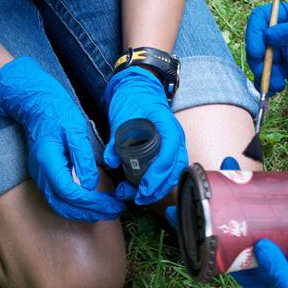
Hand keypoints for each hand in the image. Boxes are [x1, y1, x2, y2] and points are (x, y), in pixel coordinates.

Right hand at [0, 57, 124, 221]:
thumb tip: (91, 185)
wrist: (37, 105)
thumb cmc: (57, 113)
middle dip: (91, 213)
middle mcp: (41, 174)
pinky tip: (92, 203)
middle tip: (115, 211)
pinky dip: (76, 206)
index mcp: (48, 162)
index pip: (71, 193)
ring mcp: (40, 177)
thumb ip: (83, 159)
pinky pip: (59, 199)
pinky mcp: (45, 177)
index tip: (113, 204)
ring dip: (83, 212)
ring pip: (60, 206)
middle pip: (64, 206)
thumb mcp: (75, 130)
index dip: (93, 203)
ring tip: (107, 210)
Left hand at [104, 66, 187, 204]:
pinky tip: (136, 188)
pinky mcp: (164, 151)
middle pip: (174, 170)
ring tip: (133, 195)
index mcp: (168, 128)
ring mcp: (172, 146)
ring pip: (171, 174)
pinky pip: (164, 171)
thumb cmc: (133, 99)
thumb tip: (112, 161)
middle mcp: (175, 139)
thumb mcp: (123, 116)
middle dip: (158, 188)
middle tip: (139, 198)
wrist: (137, 88)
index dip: (158, 175)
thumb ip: (117, 138)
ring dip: (155, 189)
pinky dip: (153, 183)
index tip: (144, 188)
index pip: (170, 155)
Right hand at [245, 1, 287, 105]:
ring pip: (264, 59)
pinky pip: (273, 75)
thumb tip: (269, 34)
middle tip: (264, 74)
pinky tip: (276, 89)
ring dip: (263, 72)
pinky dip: (268, 82)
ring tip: (274, 86)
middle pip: (260, 39)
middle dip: (257, 56)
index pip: (266, 15)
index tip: (257, 50)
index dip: (256, 31)